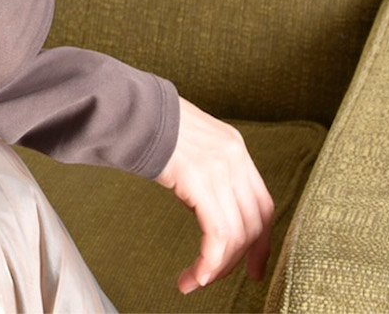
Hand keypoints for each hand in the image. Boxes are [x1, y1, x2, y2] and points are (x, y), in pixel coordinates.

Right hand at [155, 97, 274, 294]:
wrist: (125, 106)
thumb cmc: (146, 126)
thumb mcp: (189, 145)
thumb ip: (205, 169)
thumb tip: (201, 202)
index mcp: (234, 146)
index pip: (263, 204)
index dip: (262, 240)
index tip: (253, 266)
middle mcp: (234, 155)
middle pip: (254, 222)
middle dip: (240, 258)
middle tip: (221, 279)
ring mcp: (219, 166)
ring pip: (236, 233)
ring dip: (218, 267)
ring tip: (196, 281)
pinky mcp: (199, 178)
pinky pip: (217, 233)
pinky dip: (210, 262)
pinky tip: (194, 275)